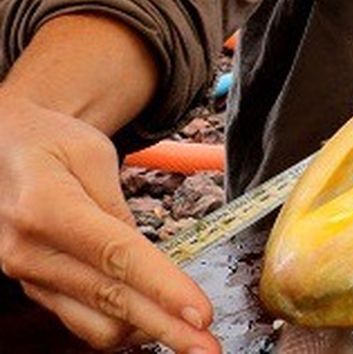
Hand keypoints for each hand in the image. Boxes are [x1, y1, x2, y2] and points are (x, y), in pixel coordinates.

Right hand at [0, 91, 218, 352]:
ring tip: (190, 332)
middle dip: (166, 326)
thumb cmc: (53, 143)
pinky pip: (84, 319)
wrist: (4, 149)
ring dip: (147, 330)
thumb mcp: (91, 154)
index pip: (116, 256)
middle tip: (208, 347)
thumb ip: (118, 205)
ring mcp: (29, 277)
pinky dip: (124, 322)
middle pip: (111, 300)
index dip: (162, 287)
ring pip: (97, 322)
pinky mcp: (36, 290)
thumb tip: (149, 257)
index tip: (200, 312)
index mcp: (46, 207)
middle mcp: (30, 252)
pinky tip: (156, 318)